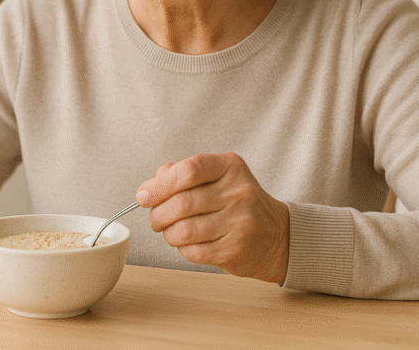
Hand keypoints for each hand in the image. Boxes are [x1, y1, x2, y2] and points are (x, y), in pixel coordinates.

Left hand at [135, 152, 289, 283]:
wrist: (274, 235)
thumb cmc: (235, 202)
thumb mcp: (216, 176)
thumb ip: (181, 174)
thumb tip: (148, 189)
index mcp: (230, 167)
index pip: (188, 170)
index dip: (159, 184)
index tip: (143, 196)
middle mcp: (239, 193)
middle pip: (181, 203)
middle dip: (158, 214)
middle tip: (156, 218)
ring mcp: (240, 223)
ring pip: (184, 231)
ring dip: (168, 233)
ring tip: (171, 230)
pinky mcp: (235, 251)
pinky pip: (193, 252)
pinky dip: (182, 249)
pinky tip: (189, 243)